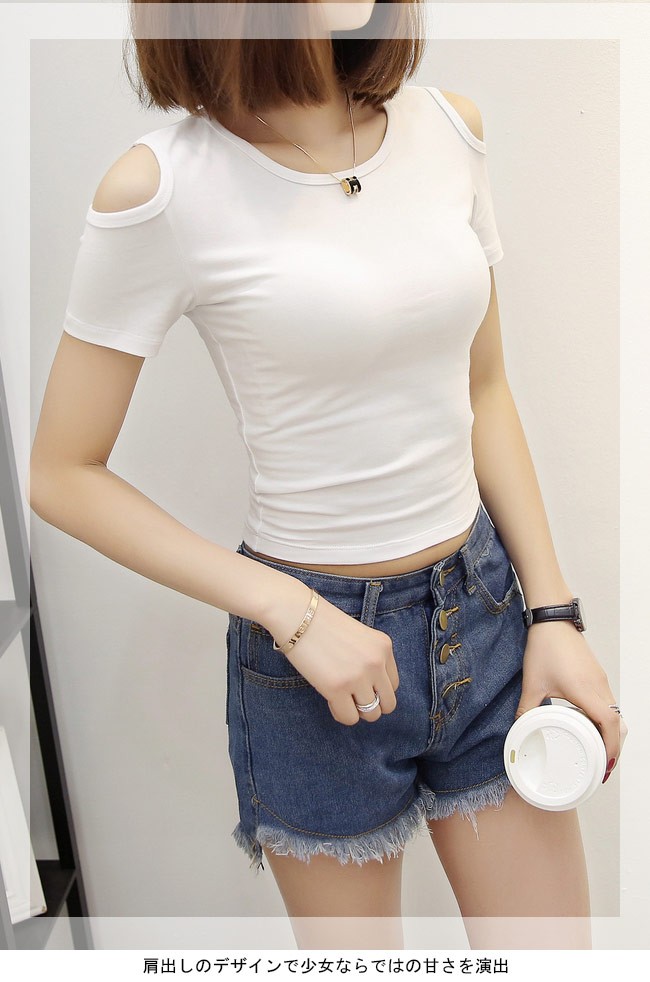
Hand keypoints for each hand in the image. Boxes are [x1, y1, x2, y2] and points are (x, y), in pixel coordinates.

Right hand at [268, 592, 398, 725]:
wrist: (296, 614)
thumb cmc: (322, 624)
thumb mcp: (359, 636)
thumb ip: (369, 659)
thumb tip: (370, 691)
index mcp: (383, 646)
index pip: (393, 684)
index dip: (376, 689)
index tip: (360, 685)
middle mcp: (376, 662)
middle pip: (388, 703)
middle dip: (371, 705)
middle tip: (352, 697)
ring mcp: (358, 676)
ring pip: (371, 714)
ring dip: (356, 711)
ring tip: (340, 698)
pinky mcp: (337, 688)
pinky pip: (349, 718)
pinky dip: (341, 714)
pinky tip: (330, 700)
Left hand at [514, 620, 627, 780]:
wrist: (553, 619)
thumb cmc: (545, 646)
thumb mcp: (532, 682)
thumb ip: (526, 708)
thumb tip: (519, 727)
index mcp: (586, 690)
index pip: (609, 724)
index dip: (611, 747)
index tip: (604, 764)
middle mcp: (599, 686)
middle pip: (618, 723)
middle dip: (613, 746)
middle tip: (602, 765)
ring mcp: (600, 680)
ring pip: (615, 712)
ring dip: (610, 732)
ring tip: (597, 749)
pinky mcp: (597, 675)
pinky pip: (608, 702)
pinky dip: (605, 718)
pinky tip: (591, 725)